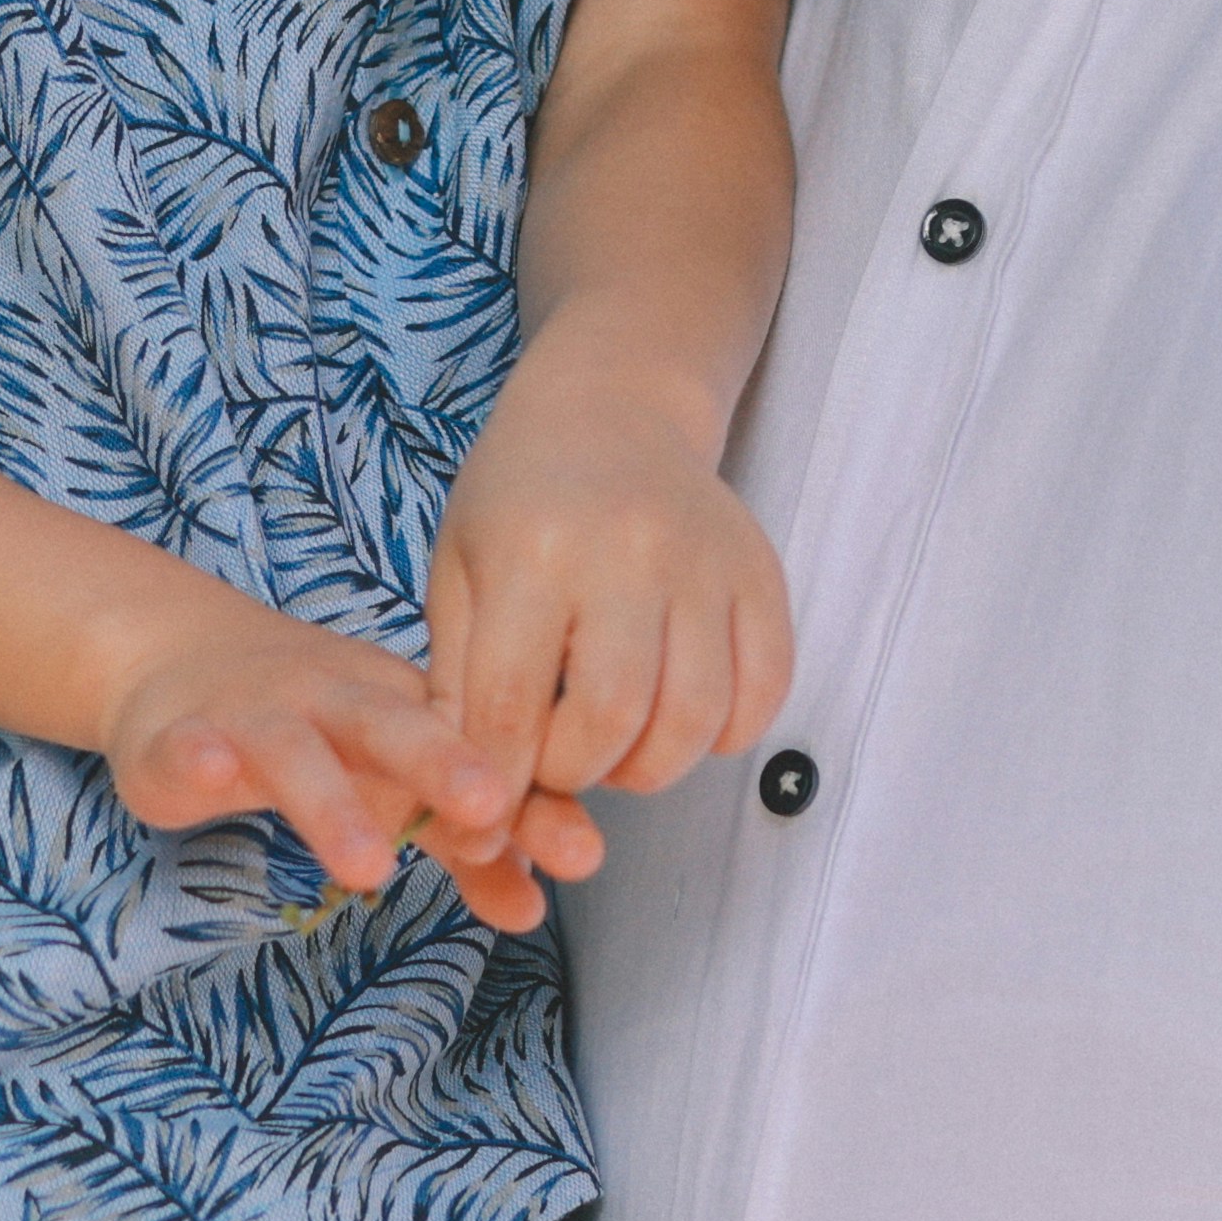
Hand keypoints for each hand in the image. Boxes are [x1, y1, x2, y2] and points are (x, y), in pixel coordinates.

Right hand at [94, 580, 577, 930]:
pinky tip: (214, 770)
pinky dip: (202, 755)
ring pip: (295, 753)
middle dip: (443, 764)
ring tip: (370, 868)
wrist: (180, 660)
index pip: (472, 747)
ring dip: (332, 804)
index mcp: (401, 708)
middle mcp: (335, 701)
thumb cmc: (315, 728)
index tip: (580, 851)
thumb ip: (466, 846)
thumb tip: (535, 906)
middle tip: (490, 809)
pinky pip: (191, 745)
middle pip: (394, 726)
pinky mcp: (180, 737)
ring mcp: (255, 715)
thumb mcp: (395, 782)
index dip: (522, 799)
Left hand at [422, 359, 795, 821]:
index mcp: (533, 550)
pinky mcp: (761, 574)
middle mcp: (626, 552)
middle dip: (576, 773)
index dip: (499, 779)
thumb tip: (470, 808)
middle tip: (559, 764)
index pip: (512, 705)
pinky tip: (677, 719)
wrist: (611, 410)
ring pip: (694, 716)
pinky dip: (724, 734)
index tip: (490, 810)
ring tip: (616, 749)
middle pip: (612, 716)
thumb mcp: (457, 574)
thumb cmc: (519, 501)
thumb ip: (457, 686)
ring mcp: (705, 561)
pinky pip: (764, 691)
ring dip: (650, 766)